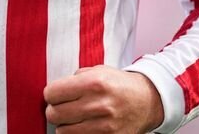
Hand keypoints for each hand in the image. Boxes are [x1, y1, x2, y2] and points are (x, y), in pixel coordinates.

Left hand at [43, 65, 163, 132]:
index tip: (55, 95)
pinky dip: (77, 133)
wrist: (147, 101)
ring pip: (63, 131)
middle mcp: (99, 104)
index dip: (51, 94)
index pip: (52, 93)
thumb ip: (75, 78)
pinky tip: (84, 126)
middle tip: (62, 107)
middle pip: (54, 114)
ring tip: (74, 117)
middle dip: (54, 110)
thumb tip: (54, 92)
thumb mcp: (99, 71)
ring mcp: (105, 125)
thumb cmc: (119, 85)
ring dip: (65, 124)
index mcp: (94, 82)